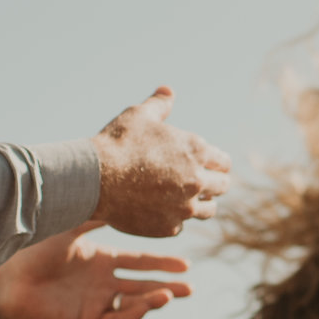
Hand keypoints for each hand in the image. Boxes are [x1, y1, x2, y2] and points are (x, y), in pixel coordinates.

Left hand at [0, 224, 190, 318]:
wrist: (5, 277)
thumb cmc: (32, 250)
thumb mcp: (70, 226)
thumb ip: (97, 213)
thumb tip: (125, 193)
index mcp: (99, 260)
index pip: (138, 263)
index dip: (161, 263)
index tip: (186, 262)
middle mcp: (101, 283)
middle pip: (142, 285)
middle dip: (168, 285)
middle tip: (190, 285)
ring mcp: (95, 303)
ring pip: (133, 305)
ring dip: (154, 299)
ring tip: (172, 293)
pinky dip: (134, 313)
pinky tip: (148, 303)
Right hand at [93, 88, 230, 237]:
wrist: (94, 179)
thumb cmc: (118, 143)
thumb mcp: (139, 115)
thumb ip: (159, 104)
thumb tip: (168, 91)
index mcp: (197, 151)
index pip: (224, 163)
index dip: (217, 163)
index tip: (210, 165)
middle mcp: (197, 181)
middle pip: (222, 187)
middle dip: (213, 183)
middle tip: (202, 182)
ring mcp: (184, 208)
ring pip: (208, 210)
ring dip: (200, 203)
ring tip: (186, 198)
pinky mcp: (168, 227)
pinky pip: (180, 225)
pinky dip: (174, 218)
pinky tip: (162, 210)